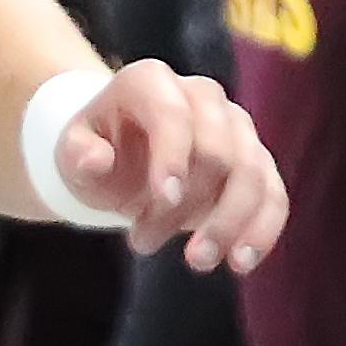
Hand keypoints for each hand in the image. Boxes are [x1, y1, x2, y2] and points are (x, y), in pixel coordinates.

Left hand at [52, 62, 284, 273]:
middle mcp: (203, 97)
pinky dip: (262, 230)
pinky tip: (241, 263)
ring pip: (252, 175)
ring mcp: (236, 129)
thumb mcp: (72, 152)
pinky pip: (273, 195)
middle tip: (141, 243)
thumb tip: (95, 160)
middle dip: (186, 204)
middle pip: (217, 151)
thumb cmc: (96, 150)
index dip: (173, 156)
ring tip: (196, 262)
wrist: (121, 157)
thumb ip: (78, 154)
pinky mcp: (256, 163)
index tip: (163, 199)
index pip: (174, 114)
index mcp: (152, 82)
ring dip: (227, 224)